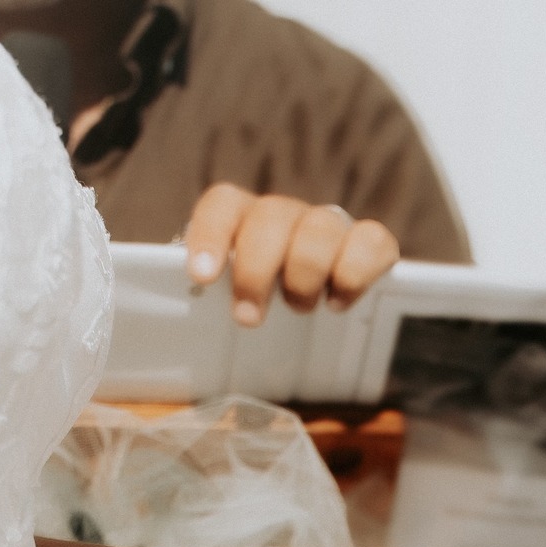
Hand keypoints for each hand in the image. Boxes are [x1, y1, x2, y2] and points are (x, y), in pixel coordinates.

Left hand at [183, 185, 399, 327]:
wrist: (323, 342)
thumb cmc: (266, 328)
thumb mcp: (226, 319)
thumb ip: (201, 311)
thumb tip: (172, 333)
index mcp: (246, 225)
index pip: (225, 204)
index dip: (212, 234)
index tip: (203, 276)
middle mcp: (288, 218)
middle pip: (271, 216)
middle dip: (257, 269)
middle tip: (249, 317)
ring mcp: (331, 230)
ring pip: (321, 227)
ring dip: (305, 272)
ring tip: (300, 309)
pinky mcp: (373, 248)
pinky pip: (372, 240)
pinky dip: (355, 271)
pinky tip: (338, 302)